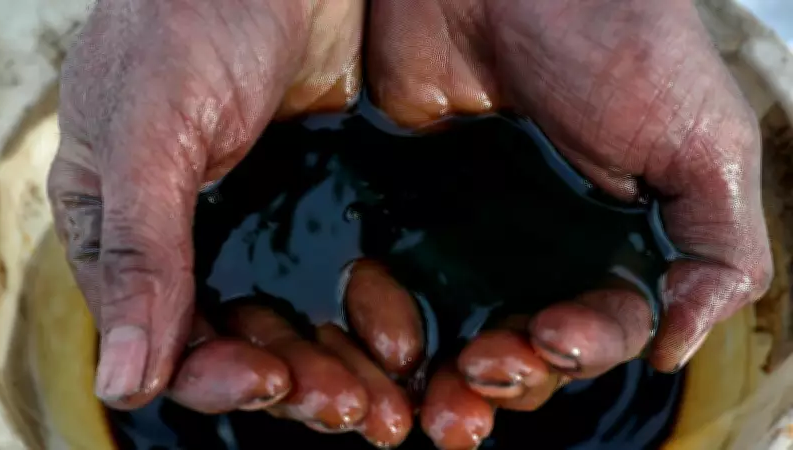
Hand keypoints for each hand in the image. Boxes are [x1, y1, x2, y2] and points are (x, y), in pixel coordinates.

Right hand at [46, 1, 422, 445]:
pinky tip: (395, 341)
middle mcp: (186, 239)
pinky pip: (335, 284)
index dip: (211, 374)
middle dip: (287, 382)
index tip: (270, 383)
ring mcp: (254, 224)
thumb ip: (141, 252)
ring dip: (330, 366)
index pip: (157, 335)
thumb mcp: (151, 131)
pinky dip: (360, 320)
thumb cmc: (192, 20)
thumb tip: (121, 382)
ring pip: (288, 324)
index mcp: (123, 227)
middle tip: (350, 405)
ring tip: (381, 397)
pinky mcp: (315, 206)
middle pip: (231, 344)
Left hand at [365, 0, 771, 446]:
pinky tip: (389, 343)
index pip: (601, 331)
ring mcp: (471, 237)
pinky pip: (394, 289)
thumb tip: (674, 347)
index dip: (580, 352)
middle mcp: (542, 252)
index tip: (551, 341)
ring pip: (458, 334)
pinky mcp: (406, 213)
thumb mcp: (706, 143)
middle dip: (510, 378)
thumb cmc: (620, 44)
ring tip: (435, 387)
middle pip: (524, 351)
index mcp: (614, 245)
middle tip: (482, 374)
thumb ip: (719, 250)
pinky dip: (391, 328)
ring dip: (450, 377)